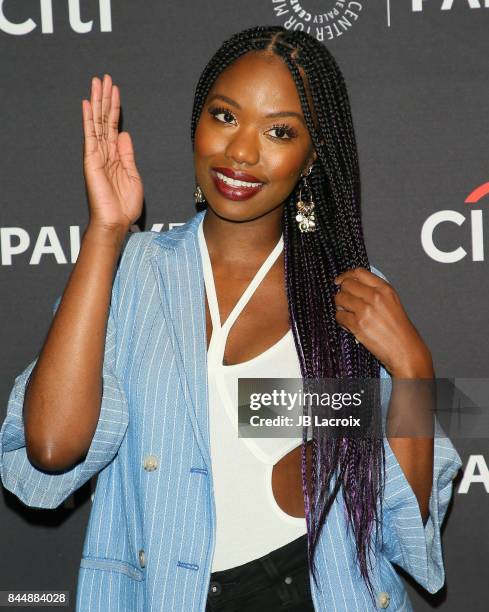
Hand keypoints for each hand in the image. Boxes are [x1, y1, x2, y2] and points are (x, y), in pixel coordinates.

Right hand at [82, 74, 143, 236]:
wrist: (116, 221)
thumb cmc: (124, 205)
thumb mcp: (132, 175)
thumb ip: (127, 154)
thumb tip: (124, 134)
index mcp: (115, 156)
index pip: (114, 126)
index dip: (115, 108)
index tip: (115, 91)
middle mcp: (104, 153)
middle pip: (105, 119)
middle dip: (106, 98)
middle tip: (105, 77)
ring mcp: (97, 155)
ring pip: (97, 122)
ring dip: (98, 101)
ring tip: (97, 82)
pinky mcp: (91, 160)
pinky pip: (90, 136)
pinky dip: (89, 119)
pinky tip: (88, 104)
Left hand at [333, 267, 432, 377]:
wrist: (405, 350)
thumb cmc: (399, 330)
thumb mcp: (392, 302)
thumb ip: (375, 292)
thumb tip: (353, 286)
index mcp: (385, 289)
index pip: (359, 272)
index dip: (346, 275)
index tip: (340, 281)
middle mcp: (375, 296)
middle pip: (346, 284)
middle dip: (342, 292)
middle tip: (345, 302)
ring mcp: (365, 310)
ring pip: (339, 298)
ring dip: (340, 306)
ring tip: (348, 314)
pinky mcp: (358, 324)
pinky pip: (339, 316)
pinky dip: (341, 320)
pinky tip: (349, 325)